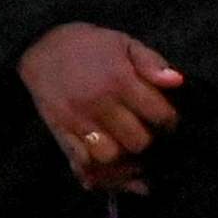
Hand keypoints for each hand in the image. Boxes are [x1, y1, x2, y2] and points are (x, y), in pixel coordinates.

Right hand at [15, 22, 181, 192]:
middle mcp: (99, 104)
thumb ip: (151, 62)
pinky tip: (113, 172)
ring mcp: (78, 121)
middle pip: (138, 142)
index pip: (159, 115)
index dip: (170, 121)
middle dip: (149, 141)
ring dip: (125, 161)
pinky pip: (83, 164)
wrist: (39, 46)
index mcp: (119, 80)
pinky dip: (101, 174)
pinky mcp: (61, 133)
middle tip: (148, 136)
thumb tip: (177, 82)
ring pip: (111, 158)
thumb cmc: (88, 45)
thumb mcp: (123, 42)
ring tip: (132, 156)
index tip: (167, 122)